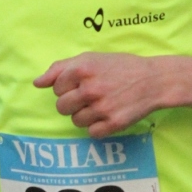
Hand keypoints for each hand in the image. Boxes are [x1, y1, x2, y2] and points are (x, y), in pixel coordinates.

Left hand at [34, 52, 163, 136]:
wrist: (154, 80)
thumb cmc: (120, 67)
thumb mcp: (90, 59)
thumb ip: (60, 68)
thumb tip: (37, 83)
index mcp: (82, 69)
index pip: (56, 89)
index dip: (68, 87)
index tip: (83, 84)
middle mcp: (90, 88)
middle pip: (62, 108)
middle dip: (73, 103)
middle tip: (90, 96)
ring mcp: (102, 107)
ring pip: (75, 121)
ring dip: (85, 115)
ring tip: (101, 105)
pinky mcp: (113, 123)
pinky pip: (92, 133)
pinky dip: (98, 127)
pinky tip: (108, 115)